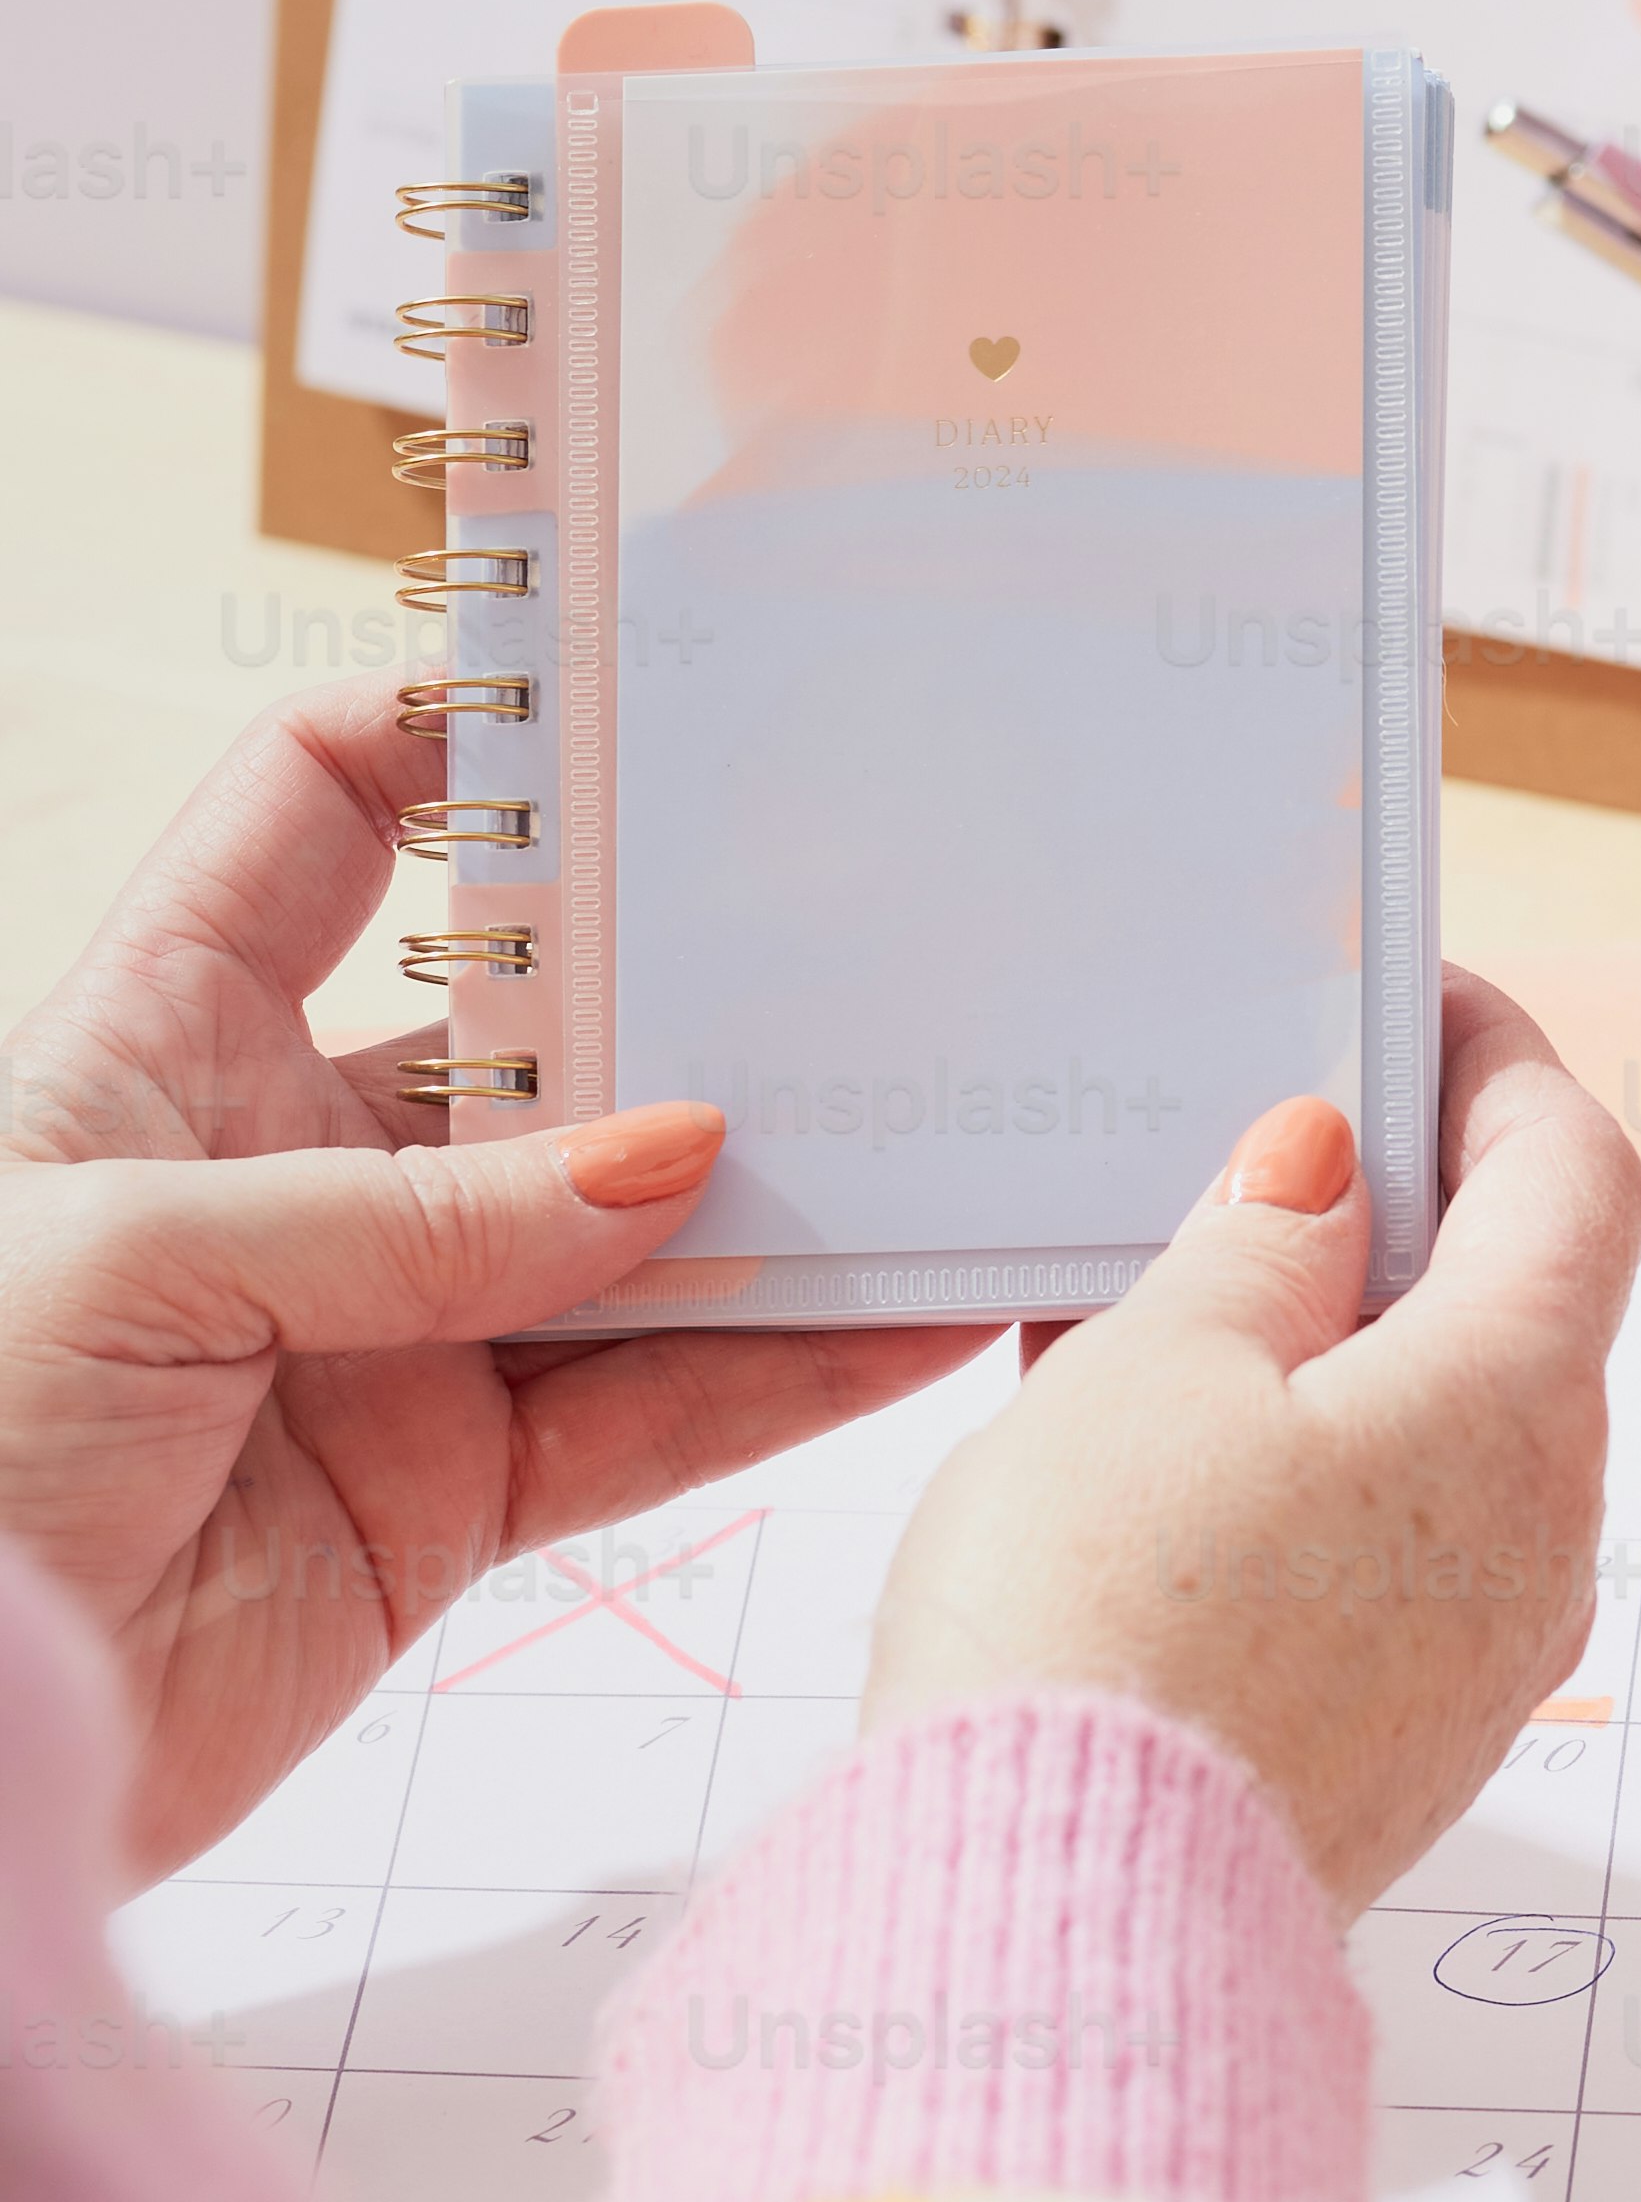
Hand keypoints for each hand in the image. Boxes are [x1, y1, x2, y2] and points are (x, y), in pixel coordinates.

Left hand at [0, 689, 989, 1884]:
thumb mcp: (139, 1263)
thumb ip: (419, 1216)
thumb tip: (674, 1161)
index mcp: (167, 1039)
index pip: (316, 813)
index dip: (455, 732)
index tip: (625, 706)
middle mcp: (294, 1163)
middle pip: (534, 1032)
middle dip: (686, 987)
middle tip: (856, 939)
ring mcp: (388, 1329)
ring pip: (624, 1233)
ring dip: (775, 1196)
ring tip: (939, 1130)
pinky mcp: (446, 1495)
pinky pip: (649, 1417)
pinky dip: (785, 1375)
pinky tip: (912, 1316)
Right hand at [861, 977, 1640, 1918]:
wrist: (1051, 1927)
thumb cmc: (1100, 1630)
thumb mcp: (1154, 1367)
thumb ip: (1258, 1246)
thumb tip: (1324, 1175)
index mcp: (1515, 1401)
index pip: (1573, 1172)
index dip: (1498, 1065)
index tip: (1416, 1005)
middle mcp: (1542, 1532)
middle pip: (1518, 1311)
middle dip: (1402, 1213)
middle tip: (1262, 1148)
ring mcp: (1483, 1656)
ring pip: (1445, 1441)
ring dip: (1336, 1356)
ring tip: (1162, 1311)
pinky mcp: (1402, 1747)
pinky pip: (1388, 1558)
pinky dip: (1308, 1478)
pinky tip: (1164, 1468)